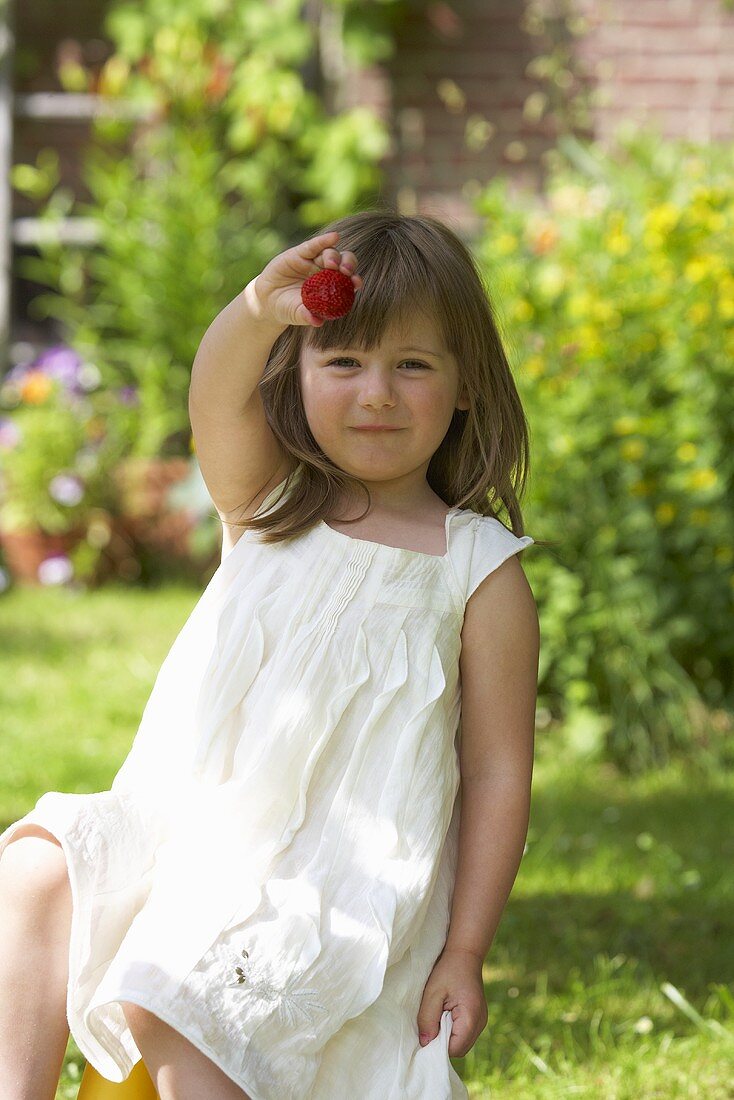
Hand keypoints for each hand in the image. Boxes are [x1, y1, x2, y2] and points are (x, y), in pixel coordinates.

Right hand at [246, 230, 362, 328]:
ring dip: (334, 256)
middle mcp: (327, 273)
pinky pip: (314, 245)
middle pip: (344, 264)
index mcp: (332, 288)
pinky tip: (334, 237)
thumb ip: (307, 316)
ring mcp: (314, 261)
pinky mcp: (301, 253)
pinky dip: (324, 241)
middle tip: (346, 272)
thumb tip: (317, 322)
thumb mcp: (296, 314)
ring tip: (331, 264)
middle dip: (349, 265)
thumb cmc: (288, 308)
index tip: (356, 283)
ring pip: (331, 253)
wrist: (268, 299)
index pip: (348, 282)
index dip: (354, 281)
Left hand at [416, 947, 487, 1058]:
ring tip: (438, 1015)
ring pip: (462, 1043)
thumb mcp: (432, 992)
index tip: (425, 1034)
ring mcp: (481, 1021)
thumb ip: (427, 1019)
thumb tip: (424, 1043)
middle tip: (430, 1024)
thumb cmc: (448, 970)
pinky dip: (453, 1030)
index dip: (438, 1046)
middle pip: (459, 1049)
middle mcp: (480, 1023)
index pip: (454, 1049)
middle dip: (442, 1043)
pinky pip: (464, 1034)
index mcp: (471, 1017)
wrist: (465, 954)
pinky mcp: (478, 1018)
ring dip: (448, 1036)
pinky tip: (445, 1014)